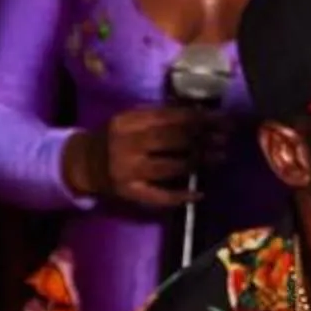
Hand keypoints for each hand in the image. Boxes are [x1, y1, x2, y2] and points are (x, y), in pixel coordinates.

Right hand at [63, 105, 224, 209]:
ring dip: (198, 162)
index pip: (169, 117)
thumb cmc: (117, 139)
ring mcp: (128, 170)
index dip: (199, 118)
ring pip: (170, 166)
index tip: (222, 119)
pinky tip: (199, 193)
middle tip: (225, 139)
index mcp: (127, 122)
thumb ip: (160, 117)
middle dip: (203, 139)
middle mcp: (126, 144)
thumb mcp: (132, 121)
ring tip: (220, 158)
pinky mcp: (130, 192)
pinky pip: (160, 196)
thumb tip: (202, 114)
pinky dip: (181, 196)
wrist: (85, 164)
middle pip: (171, 139)